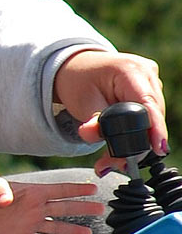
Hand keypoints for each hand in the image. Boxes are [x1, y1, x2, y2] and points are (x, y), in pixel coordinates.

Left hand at [0, 177, 103, 233]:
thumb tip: (6, 199)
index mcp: (33, 192)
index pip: (60, 190)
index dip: (76, 189)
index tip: (94, 187)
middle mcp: (36, 208)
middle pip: (64, 209)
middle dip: (82, 208)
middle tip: (101, 208)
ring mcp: (29, 223)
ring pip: (55, 228)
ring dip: (71, 230)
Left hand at [53, 50, 165, 175]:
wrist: (77, 69)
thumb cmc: (78, 82)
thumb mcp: (80, 102)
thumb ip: (91, 120)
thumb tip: (92, 135)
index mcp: (129, 70)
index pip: (148, 104)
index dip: (154, 129)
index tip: (156, 149)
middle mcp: (146, 73)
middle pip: (152, 116)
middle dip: (136, 144)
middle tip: (113, 165)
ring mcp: (151, 82)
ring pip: (152, 119)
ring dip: (134, 143)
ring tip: (109, 161)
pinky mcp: (149, 92)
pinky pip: (148, 117)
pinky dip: (135, 134)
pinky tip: (118, 148)